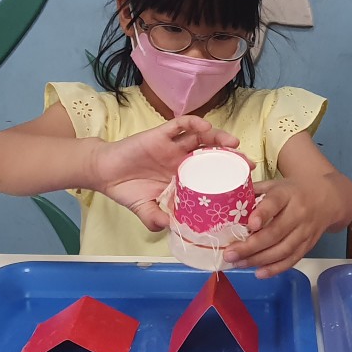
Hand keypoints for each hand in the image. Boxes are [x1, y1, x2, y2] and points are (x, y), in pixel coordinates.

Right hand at [96, 116, 241, 230]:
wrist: (104, 172)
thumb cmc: (126, 189)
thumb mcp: (144, 209)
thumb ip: (155, 218)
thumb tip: (169, 228)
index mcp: (182, 177)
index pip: (210, 174)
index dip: (227, 177)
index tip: (245, 184)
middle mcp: (182, 160)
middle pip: (212, 154)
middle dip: (231, 157)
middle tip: (247, 164)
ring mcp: (172, 146)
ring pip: (201, 137)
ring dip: (218, 137)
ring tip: (232, 144)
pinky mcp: (160, 134)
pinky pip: (180, 124)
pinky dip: (193, 123)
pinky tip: (204, 128)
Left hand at [222, 178, 329, 277]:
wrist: (327, 198)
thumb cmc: (294, 191)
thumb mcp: (276, 184)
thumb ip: (254, 192)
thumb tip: (227, 203)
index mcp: (287, 194)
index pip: (275, 203)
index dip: (263, 213)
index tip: (250, 224)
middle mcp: (298, 213)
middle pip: (275, 232)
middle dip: (251, 246)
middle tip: (230, 254)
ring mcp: (305, 231)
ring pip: (282, 249)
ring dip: (259, 260)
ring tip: (239, 264)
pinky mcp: (309, 244)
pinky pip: (292, 259)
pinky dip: (275, 268)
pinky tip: (259, 273)